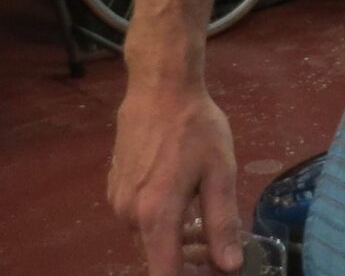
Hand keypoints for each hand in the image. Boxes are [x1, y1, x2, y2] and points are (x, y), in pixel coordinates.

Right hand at [111, 79, 244, 275]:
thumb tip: (229, 267)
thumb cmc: (195, 127)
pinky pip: (139, 218)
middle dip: (189, 261)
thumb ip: (222, 223)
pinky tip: (184, 202)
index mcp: (155, 216)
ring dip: (176, 241)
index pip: (165, 274)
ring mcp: (117, 201)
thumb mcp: (220, 173)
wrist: (159, 87)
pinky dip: (162, 222)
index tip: (211, 272)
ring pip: (149, 238)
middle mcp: (129, 215)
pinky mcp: (114, 187)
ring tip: (205, 225)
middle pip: (157, 258)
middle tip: (219, 249)